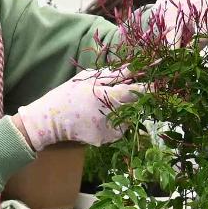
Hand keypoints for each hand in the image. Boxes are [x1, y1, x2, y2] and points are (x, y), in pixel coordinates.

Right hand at [10, 69, 142, 150]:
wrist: (49, 121)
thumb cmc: (67, 95)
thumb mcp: (87, 79)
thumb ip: (112, 74)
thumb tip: (134, 68)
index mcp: (106, 96)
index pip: (136, 91)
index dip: (149, 87)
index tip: (158, 83)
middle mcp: (110, 115)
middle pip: (134, 105)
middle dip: (132, 99)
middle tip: (119, 94)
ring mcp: (108, 130)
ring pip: (127, 118)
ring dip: (123, 111)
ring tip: (103, 107)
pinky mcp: (105, 140)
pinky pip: (118, 129)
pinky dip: (114, 123)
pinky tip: (98, 119)